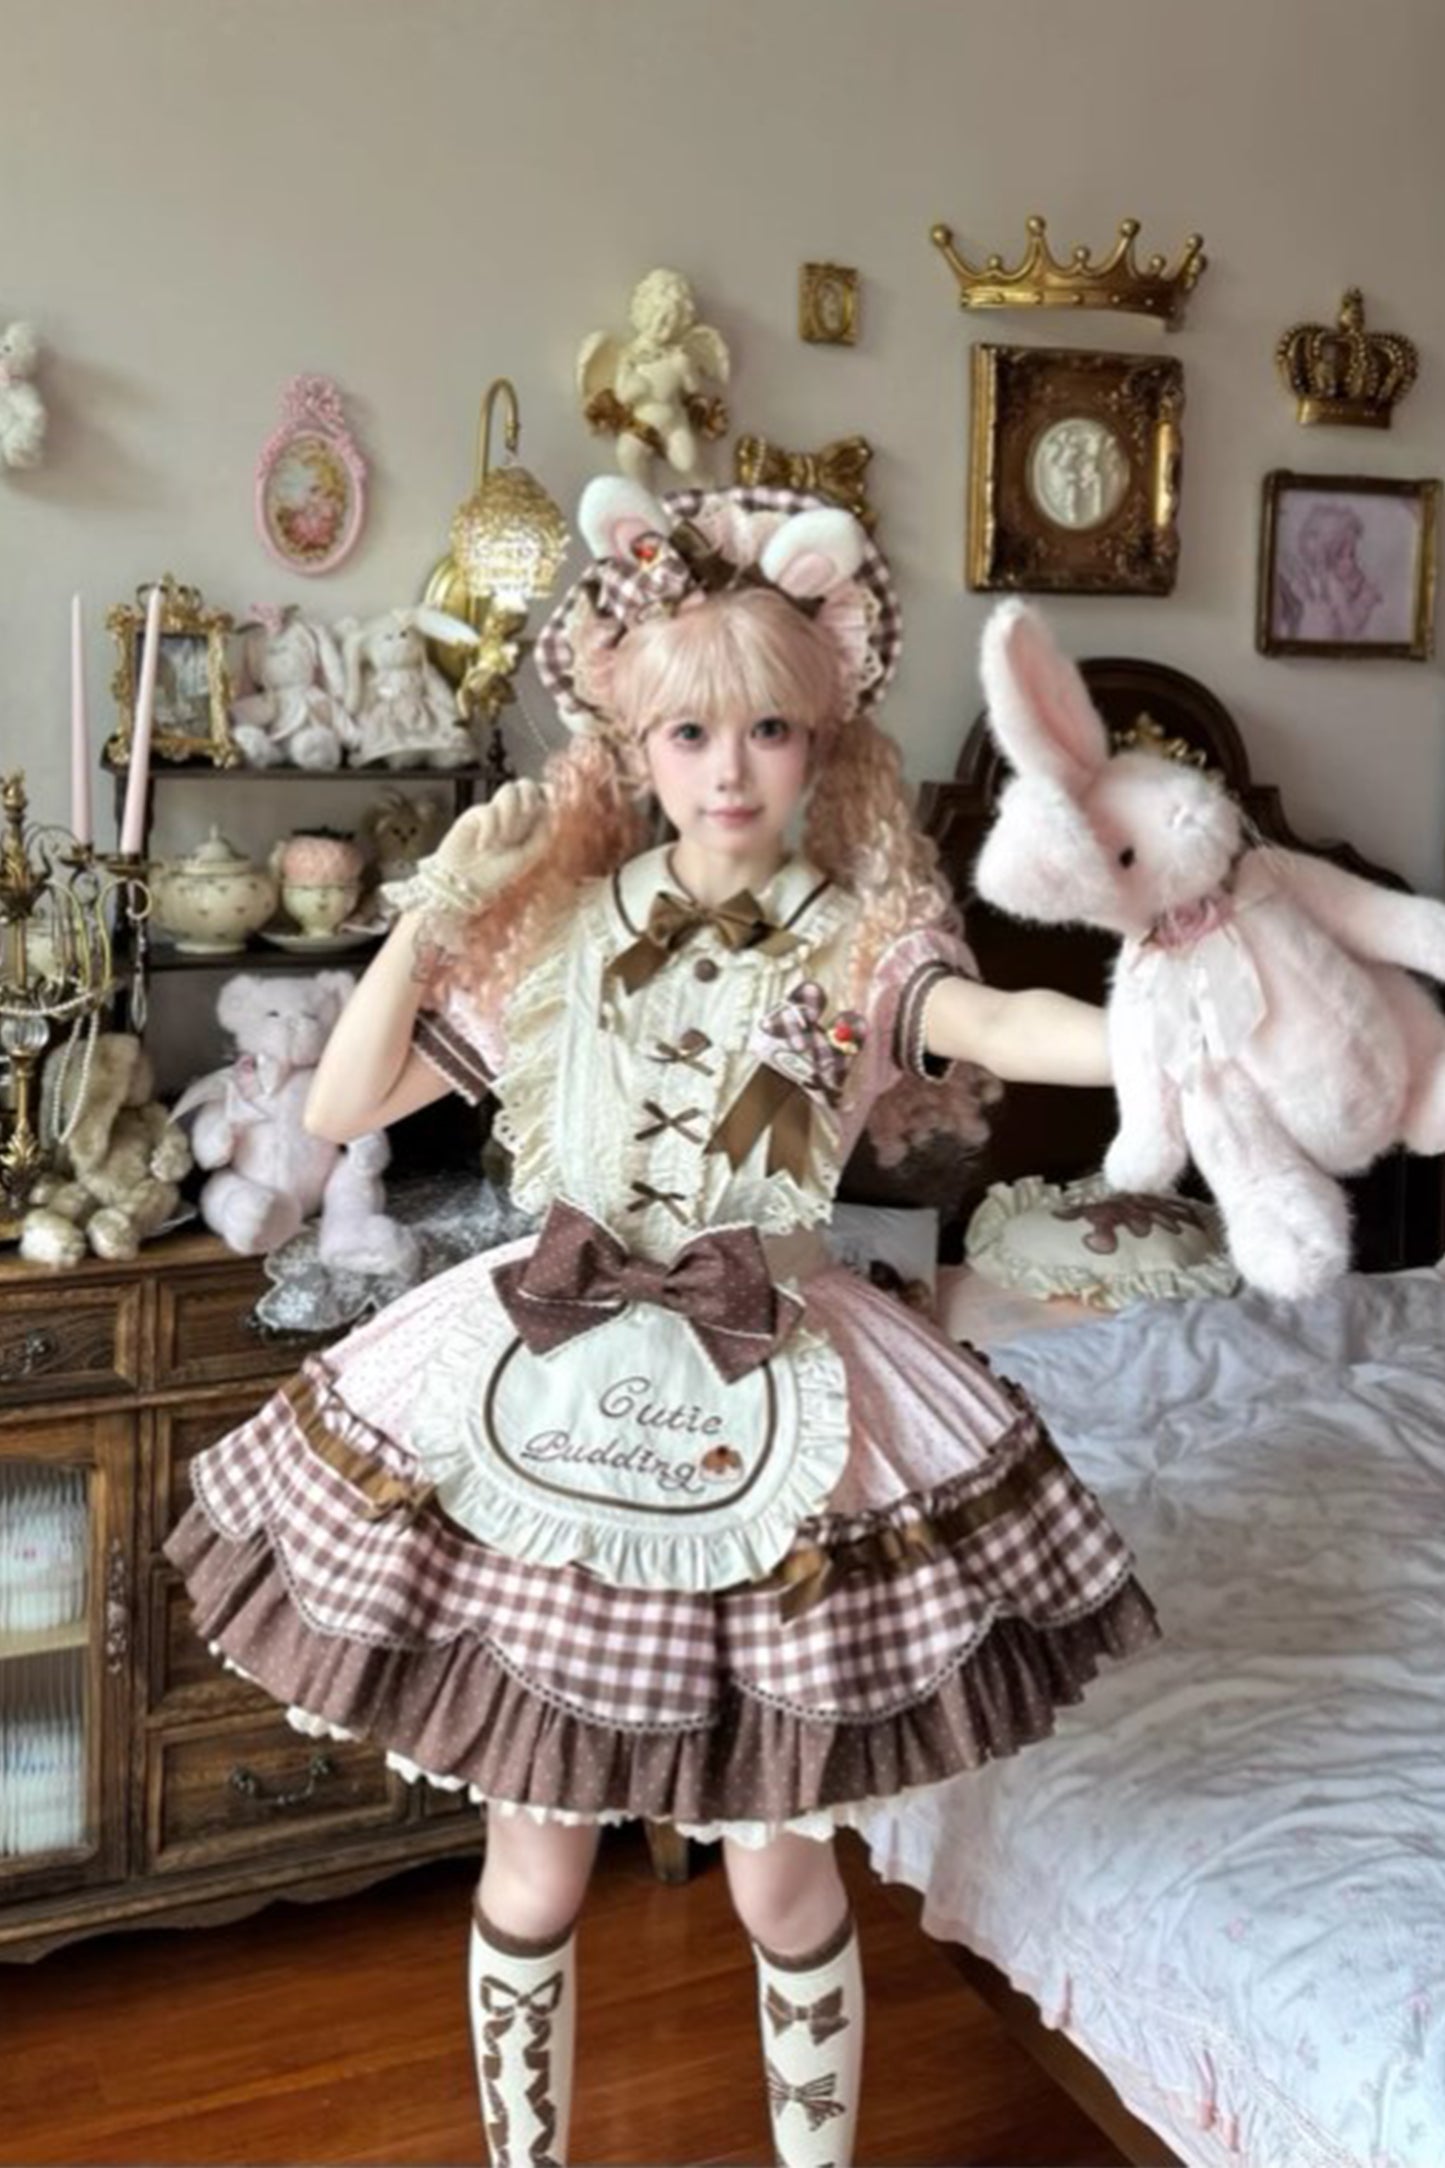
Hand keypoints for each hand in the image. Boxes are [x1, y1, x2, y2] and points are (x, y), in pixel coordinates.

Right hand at [385, 779, 551, 925]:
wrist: (467, 883)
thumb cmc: (497, 873)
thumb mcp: (528, 857)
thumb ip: (542, 835)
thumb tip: (549, 810)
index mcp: (529, 824)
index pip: (541, 797)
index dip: (548, 791)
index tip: (551, 796)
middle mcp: (513, 815)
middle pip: (525, 785)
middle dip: (530, 794)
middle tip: (527, 811)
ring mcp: (494, 812)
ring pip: (508, 790)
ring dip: (510, 812)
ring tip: (502, 839)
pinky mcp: (475, 814)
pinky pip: (488, 810)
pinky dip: (489, 829)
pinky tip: (483, 846)